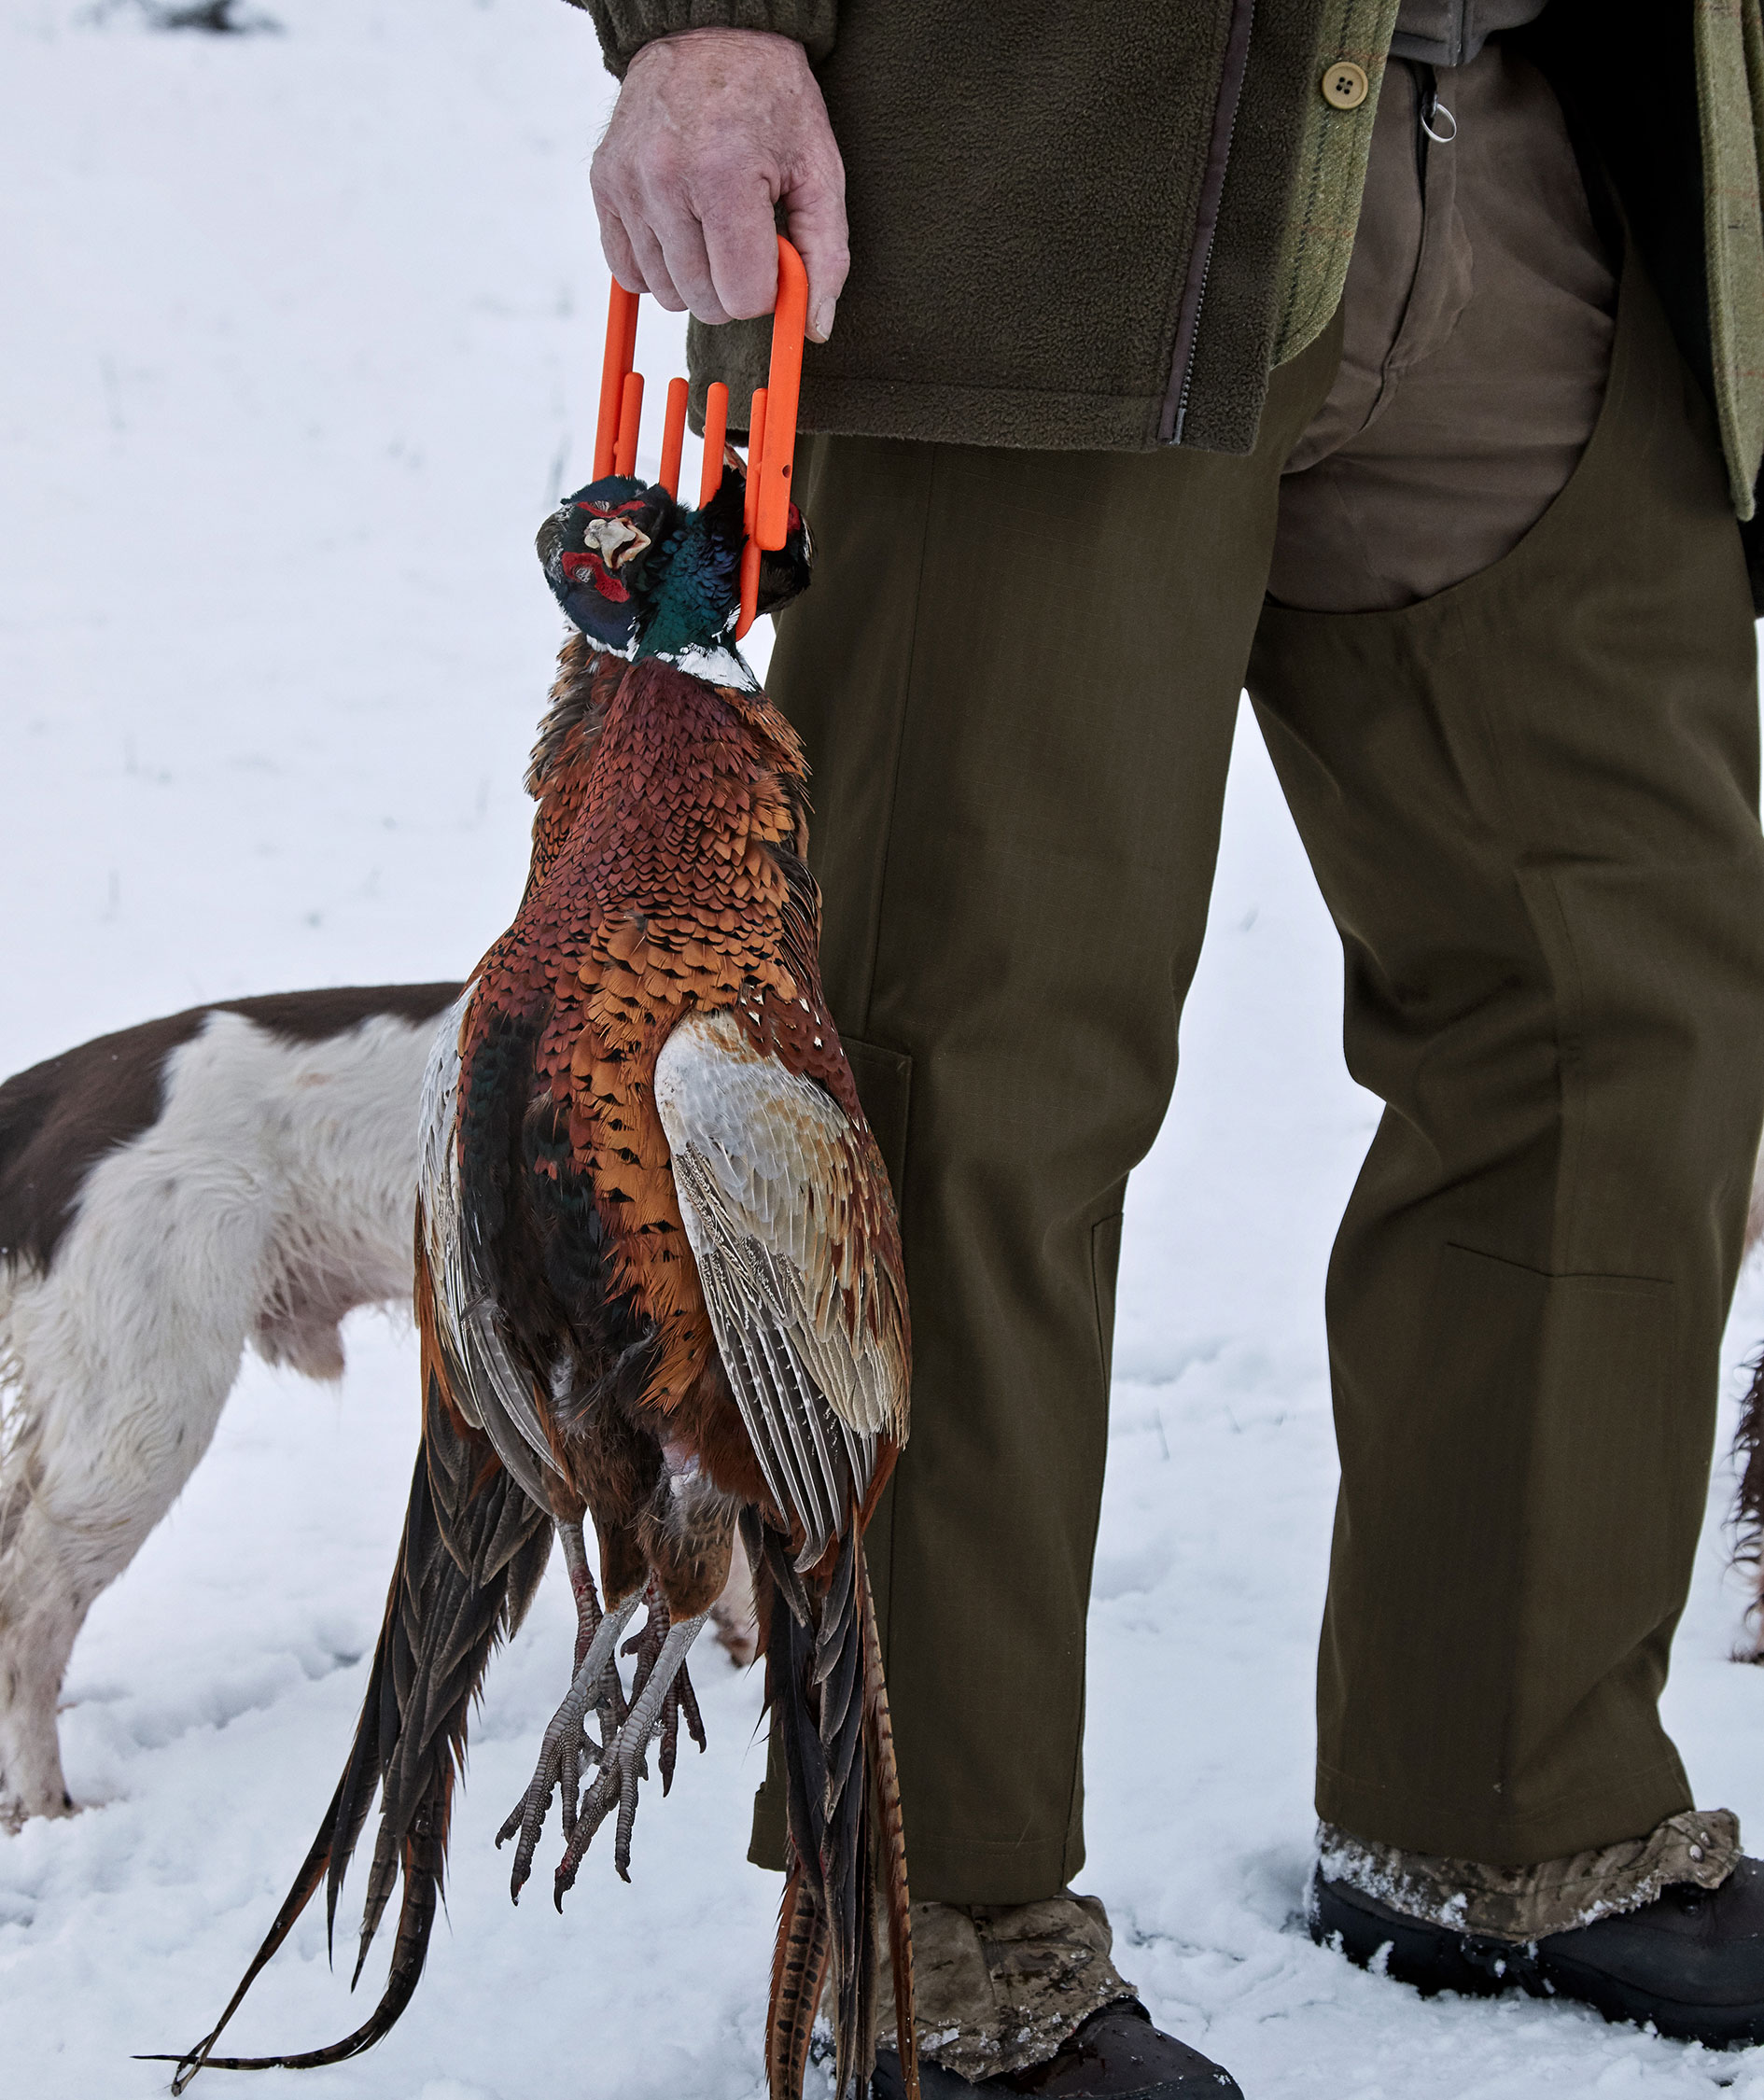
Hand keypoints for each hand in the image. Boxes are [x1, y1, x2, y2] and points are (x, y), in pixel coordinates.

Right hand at [591, 29, 847, 342]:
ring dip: (695, 276)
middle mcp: (666, 180)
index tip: (771, 252)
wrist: (709, 34)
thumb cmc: (771, 101)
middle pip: (703, 303)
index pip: (743, 297)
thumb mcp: (819, 168)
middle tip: (744, 238)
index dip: (766, 287)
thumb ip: (826, 254)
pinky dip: (657, 266)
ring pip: (666, 293)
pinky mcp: (603, 184)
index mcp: (725, 176)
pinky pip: (627, 272)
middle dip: (732, 286)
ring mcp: (628, 183)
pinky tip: (680, 230)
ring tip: (712, 225)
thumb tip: (814, 328)